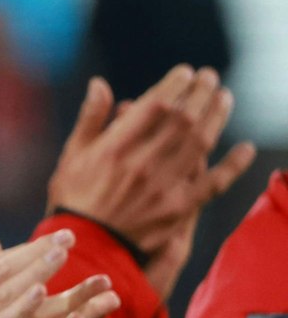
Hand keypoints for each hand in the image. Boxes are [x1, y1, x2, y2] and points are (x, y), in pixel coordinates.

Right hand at [48, 66, 254, 296]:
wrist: (84, 245)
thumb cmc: (73, 197)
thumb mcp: (71, 155)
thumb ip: (90, 119)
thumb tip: (100, 83)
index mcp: (114, 148)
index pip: (155, 105)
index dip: (175, 85)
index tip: (185, 72)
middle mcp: (143, 164)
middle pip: (183, 119)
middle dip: (200, 93)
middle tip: (210, 77)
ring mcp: (163, 187)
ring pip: (201, 144)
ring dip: (217, 117)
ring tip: (224, 98)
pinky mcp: (178, 209)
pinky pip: (213, 184)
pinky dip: (233, 166)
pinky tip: (246, 149)